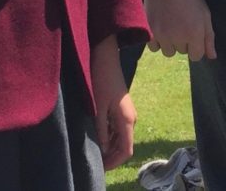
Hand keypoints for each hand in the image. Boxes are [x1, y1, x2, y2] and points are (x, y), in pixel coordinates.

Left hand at [90, 34, 136, 170]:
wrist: (106, 58)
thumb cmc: (101, 80)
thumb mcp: (98, 107)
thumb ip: (101, 130)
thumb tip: (104, 150)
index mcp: (127, 119)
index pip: (126, 150)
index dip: (115, 163)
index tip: (100, 168)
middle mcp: (131, 118)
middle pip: (124, 146)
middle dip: (111, 157)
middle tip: (94, 163)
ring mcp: (127, 113)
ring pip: (121, 138)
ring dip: (110, 147)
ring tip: (94, 151)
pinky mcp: (122, 109)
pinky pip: (118, 129)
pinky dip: (109, 137)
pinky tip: (98, 137)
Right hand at [144, 0, 216, 60]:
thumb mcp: (204, 13)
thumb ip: (209, 36)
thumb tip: (212, 56)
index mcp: (194, 33)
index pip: (196, 56)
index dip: (196, 45)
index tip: (193, 33)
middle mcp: (178, 37)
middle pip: (182, 52)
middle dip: (183, 41)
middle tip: (181, 23)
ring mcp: (162, 35)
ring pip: (168, 51)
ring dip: (170, 43)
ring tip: (171, 25)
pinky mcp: (149, 31)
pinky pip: (154, 47)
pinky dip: (157, 41)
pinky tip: (160, 27)